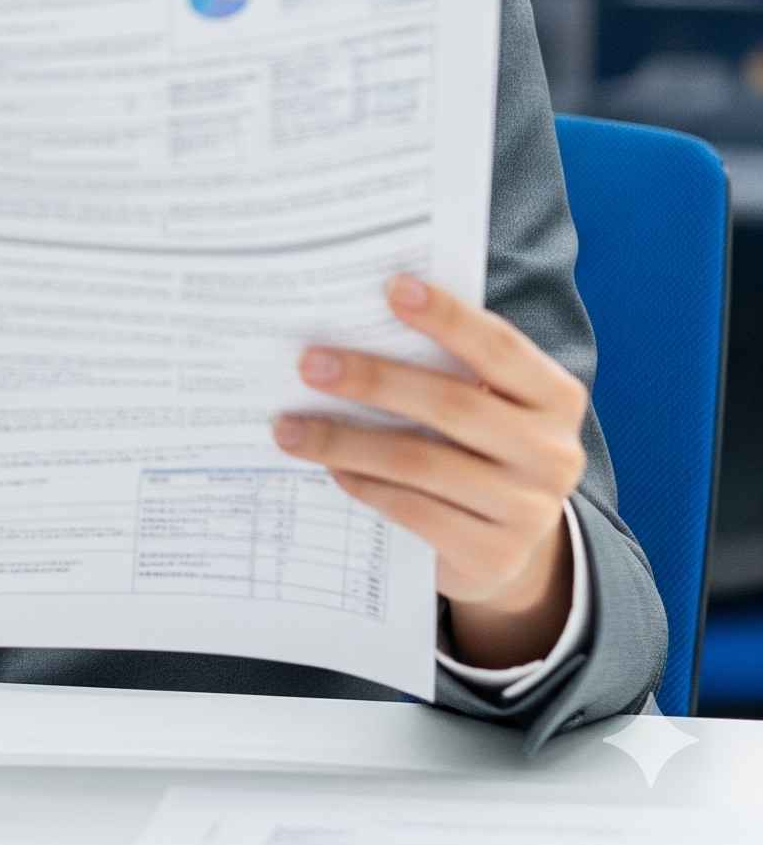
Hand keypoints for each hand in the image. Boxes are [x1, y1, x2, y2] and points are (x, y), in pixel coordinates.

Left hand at [271, 273, 586, 665]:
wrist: (505, 544)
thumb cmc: (475, 443)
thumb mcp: (481, 400)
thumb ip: (441, 364)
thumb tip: (350, 318)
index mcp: (555, 396)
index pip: (500, 347)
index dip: (449, 317)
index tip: (390, 287)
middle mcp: (554, 453)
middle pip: (453, 405)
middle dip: (374, 380)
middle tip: (308, 364)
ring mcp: (529, 510)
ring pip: (422, 464)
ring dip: (345, 441)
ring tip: (289, 427)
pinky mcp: (495, 556)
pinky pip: (415, 512)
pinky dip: (365, 485)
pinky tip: (329, 468)